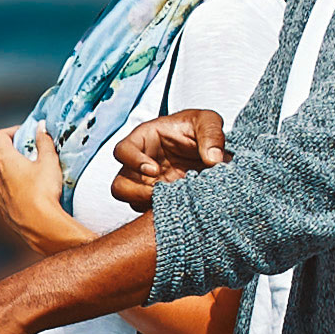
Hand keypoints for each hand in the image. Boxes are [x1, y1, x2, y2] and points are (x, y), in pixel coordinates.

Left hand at [0, 124, 80, 253]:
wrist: (41, 226)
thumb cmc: (44, 190)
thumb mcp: (49, 162)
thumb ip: (44, 142)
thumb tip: (41, 126)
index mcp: (5, 161)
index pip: (0, 137)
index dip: (12, 131)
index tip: (25, 133)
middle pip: (4, 159)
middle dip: (19, 154)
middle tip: (36, 156)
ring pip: (6, 179)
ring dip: (19, 174)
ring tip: (38, 178)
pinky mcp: (4, 211)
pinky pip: (10, 196)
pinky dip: (19, 192)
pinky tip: (35, 197)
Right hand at [103, 104, 231, 198]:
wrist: (209, 148)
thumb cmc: (199, 127)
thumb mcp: (208, 121)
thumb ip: (212, 135)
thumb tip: (214, 159)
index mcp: (144, 139)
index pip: (122, 151)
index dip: (133, 161)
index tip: (154, 170)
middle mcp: (139, 164)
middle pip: (120, 184)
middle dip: (136, 192)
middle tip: (159, 192)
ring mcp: (147, 184)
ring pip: (132, 201)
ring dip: (147, 204)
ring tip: (172, 201)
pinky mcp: (158, 198)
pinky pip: (149, 210)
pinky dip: (162, 211)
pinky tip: (181, 205)